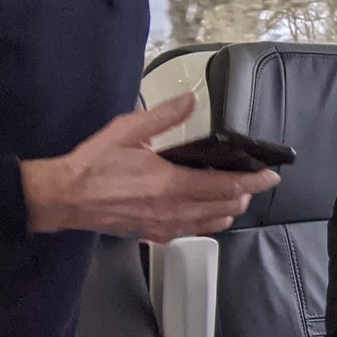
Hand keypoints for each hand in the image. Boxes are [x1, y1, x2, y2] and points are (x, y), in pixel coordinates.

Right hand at [20, 94, 278, 243]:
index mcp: (170, 183)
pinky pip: (194, 232)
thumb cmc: (94, 164)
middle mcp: (173, 210)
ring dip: (230, 209)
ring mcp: (166, 226)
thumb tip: (189, 100)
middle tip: (253, 180)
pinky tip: (209, 211)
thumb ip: (163, 116)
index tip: (271, 175)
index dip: (254, 181)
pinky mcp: (156, 235)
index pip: (226, 186)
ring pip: (214, 223)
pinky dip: (210, 221)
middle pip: (226, 207)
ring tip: (236, 194)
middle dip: (246, 194)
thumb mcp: (127, 130)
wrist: (66, 198)